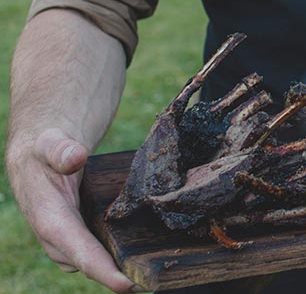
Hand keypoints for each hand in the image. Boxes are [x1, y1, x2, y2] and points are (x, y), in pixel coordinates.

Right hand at [6, 128, 139, 292]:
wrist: (35, 157)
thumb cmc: (44, 151)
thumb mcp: (51, 144)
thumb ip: (61, 150)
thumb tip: (76, 157)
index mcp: (50, 219)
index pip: (79, 250)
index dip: (103, 270)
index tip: (128, 284)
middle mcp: (58, 238)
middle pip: (90, 263)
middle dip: (116, 276)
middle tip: (152, 279)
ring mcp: (68, 240)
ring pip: (95, 260)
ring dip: (118, 268)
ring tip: (152, 272)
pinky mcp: (79, 236)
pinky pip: (98, 251)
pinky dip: (116, 255)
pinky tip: (142, 252)